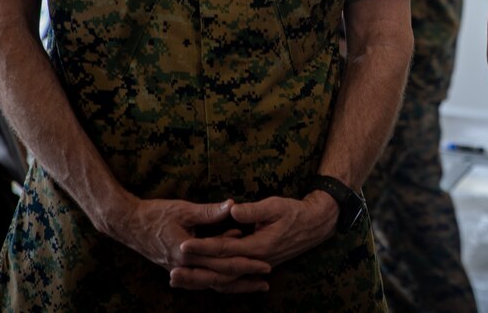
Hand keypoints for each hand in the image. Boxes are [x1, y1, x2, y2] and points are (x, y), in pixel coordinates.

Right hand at [107, 195, 272, 291]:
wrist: (126, 224)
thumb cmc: (154, 214)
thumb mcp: (184, 209)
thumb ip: (209, 212)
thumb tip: (233, 205)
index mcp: (188, 253)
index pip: (223, 261)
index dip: (245, 263)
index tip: (265, 264)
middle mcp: (184, 267)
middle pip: (220, 278)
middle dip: (244, 279)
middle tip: (266, 281)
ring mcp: (179, 270)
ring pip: (210, 283)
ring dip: (233, 285)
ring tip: (254, 285)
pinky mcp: (176, 268)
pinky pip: (201, 279)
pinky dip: (217, 281)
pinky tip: (229, 280)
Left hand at [172, 192, 338, 291]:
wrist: (315, 225)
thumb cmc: (295, 212)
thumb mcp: (275, 205)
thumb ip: (253, 210)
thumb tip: (232, 209)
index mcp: (258, 246)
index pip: (224, 250)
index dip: (203, 248)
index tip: (183, 245)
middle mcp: (256, 261)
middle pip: (220, 273)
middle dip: (195, 273)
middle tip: (172, 272)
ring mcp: (257, 266)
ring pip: (225, 280)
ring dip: (201, 281)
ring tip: (179, 279)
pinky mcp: (256, 266)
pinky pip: (232, 279)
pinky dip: (215, 281)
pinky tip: (201, 280)